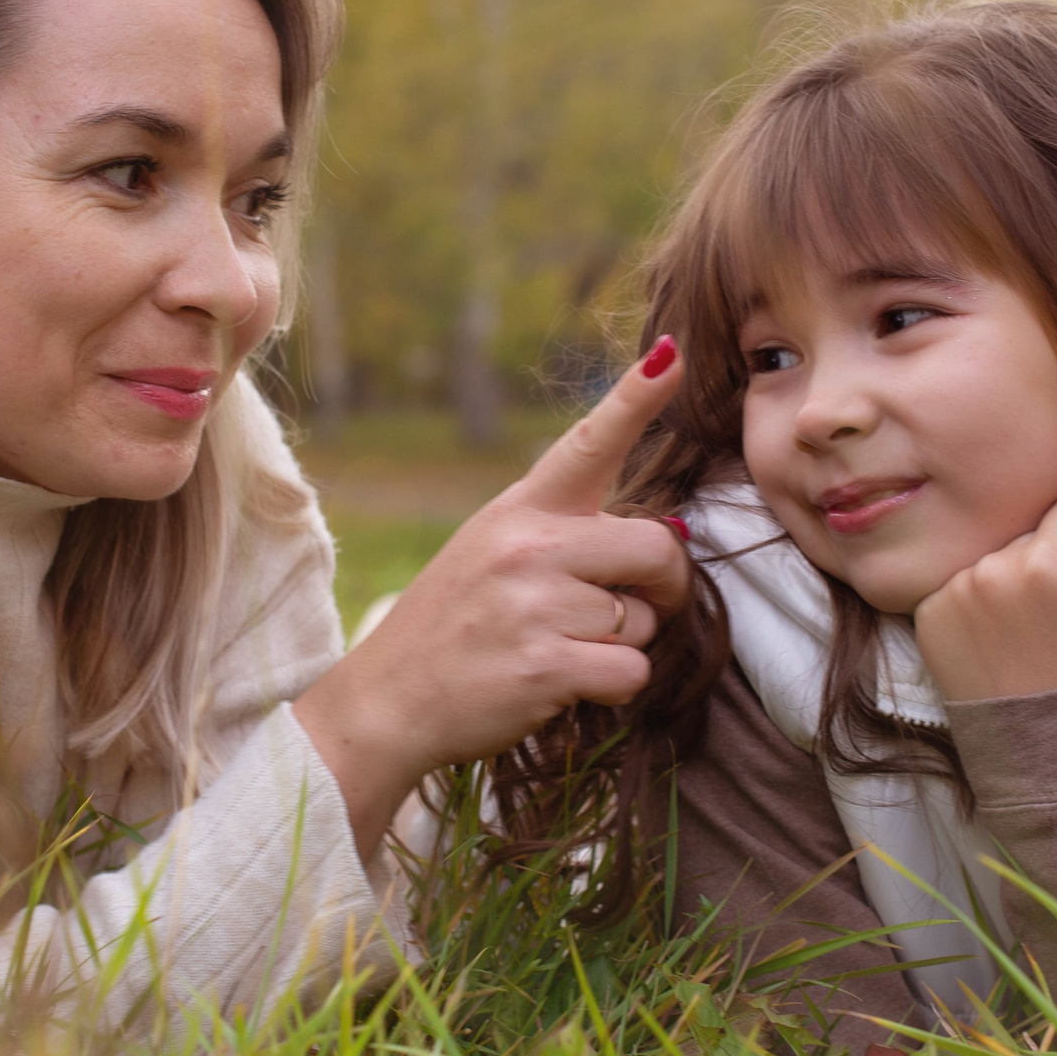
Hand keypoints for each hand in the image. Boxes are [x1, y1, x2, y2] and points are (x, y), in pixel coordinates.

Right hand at [294, 340, 693, 856]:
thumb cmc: (453, 625)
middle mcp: (529, 546)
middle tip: (638, 606)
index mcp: (519, 509)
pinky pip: (631, 672)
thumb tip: (668, 539)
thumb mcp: (491, 551)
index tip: (671, 354)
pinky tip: (565, 684)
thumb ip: (566, 537)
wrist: (385, 701)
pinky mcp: (545, 666)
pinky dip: (613, 688)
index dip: (636, 399)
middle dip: (665, 586)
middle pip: (657, 547)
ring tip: (561, 648)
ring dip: (621, 645)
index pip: (587, 443)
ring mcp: (536, 606)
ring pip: (644, 621)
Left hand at [913, 495, 1056, 703]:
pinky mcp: (928, 612)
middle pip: (1025, 538)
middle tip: (1050, 612)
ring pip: (989, 562)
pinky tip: (988, 639)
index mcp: (1047, 562)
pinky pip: (956, 588)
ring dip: (1004, 584)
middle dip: (1043, 564)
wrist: (1036, 734)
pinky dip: (973, 608)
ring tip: (1017, 631)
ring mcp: (955, 589)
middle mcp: (994, 568)